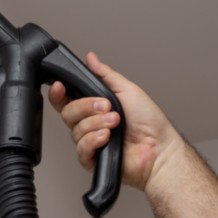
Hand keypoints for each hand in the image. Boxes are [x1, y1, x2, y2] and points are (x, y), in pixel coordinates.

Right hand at [48, 52, 182, 190]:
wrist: (159, 147)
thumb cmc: (149, 121)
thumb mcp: (126, 89)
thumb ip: (105, 74)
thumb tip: (91, 58)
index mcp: (93, 106)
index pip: (65, 98)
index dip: (58, 92)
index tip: (60, 86)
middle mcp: (89, 123)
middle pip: (68, 113)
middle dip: (86, 107)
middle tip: (106, 106)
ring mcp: (90, 141)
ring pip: (75, 130)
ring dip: (96, 123)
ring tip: (115, 123)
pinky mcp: (92, 158)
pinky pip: (81, 148)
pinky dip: (93, 140)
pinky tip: (107, 137)